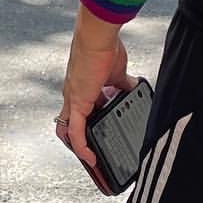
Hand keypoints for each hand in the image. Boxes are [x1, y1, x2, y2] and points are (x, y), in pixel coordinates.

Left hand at [57, 12, 136, 167]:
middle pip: (72, 127)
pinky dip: (81, 148)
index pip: (80, 115)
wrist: (99, 36)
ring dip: (81, 150)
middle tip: (95, 160)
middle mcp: (74, 96)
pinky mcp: (77, 102)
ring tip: (94, 166)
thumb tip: (133, 88)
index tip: (98, 142)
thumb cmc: (105, 47)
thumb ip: (122, 83)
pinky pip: (75, 132)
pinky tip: (91, 160)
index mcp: (82, 88)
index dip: (87, 129)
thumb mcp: (117, 72)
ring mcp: (73, 99)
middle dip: (83, 145)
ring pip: (69, 132)